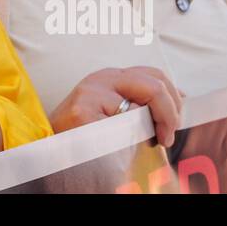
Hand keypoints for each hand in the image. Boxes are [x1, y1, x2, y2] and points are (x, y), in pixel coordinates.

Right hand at [49, 67, 182, 147]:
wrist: (47, 146)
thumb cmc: (84, 132)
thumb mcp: (113, 109)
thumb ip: (139, 101)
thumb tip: (178, 101)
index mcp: (112, 76)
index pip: (156, 75)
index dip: (174, 99)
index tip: (175, 122)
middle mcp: (103, 79)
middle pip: (154, 85)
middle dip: (170, 112)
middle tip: (167, 136)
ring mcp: (91, 94)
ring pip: (142, 106)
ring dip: (154, 126)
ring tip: (153, 143)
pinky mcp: (83, 114)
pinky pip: (122, 128)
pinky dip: (129, 142)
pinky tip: (122, 149)